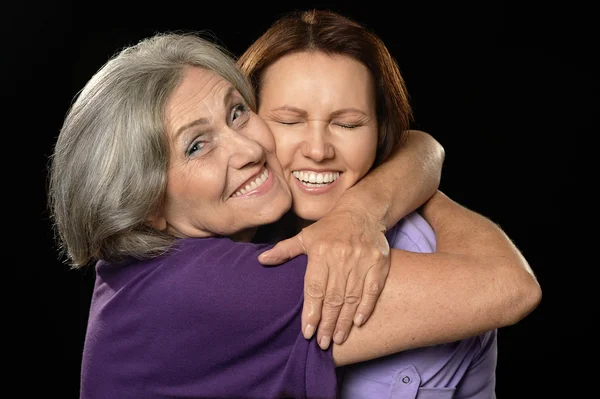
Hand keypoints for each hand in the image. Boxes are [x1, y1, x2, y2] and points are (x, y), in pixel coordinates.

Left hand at [258, 209, 390, 349]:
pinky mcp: (378, 262)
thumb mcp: (305, 236)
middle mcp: (341, 257)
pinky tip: (358, 322)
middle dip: (327, 323)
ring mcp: (361, 260)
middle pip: (333, 297)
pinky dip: (366, 307)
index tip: (307, 332)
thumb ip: (284, 250)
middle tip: (322, 343)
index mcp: (321, 252)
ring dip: (344, 321)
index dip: (311, 312)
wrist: (362, 211)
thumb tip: (261, 261)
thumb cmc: (330, 227)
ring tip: (337, 338)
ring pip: (352, 297)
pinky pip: (372, 289)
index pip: (314, 289)